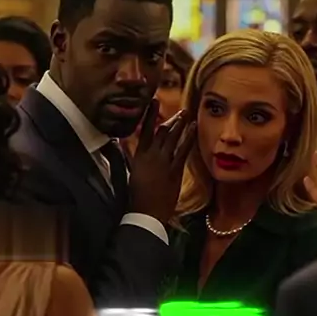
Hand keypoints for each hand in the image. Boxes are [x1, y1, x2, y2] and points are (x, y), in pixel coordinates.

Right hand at [129, 100, 195, 224]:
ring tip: (186, 113)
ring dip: (180, 124)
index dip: (150, 115)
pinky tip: (193, 127)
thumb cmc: (135, 197)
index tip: (153, 102)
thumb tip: (123, 143)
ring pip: (172, 137)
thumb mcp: (129, 173)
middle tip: (179, 111)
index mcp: (139, 156)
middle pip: (161, 132)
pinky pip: (183, 150)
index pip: (145, 130)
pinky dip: (188, 137)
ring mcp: (163, 162)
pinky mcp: (174, 170)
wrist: (145, 213)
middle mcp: (151, 155)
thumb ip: (128, 157)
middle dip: (171, 120)